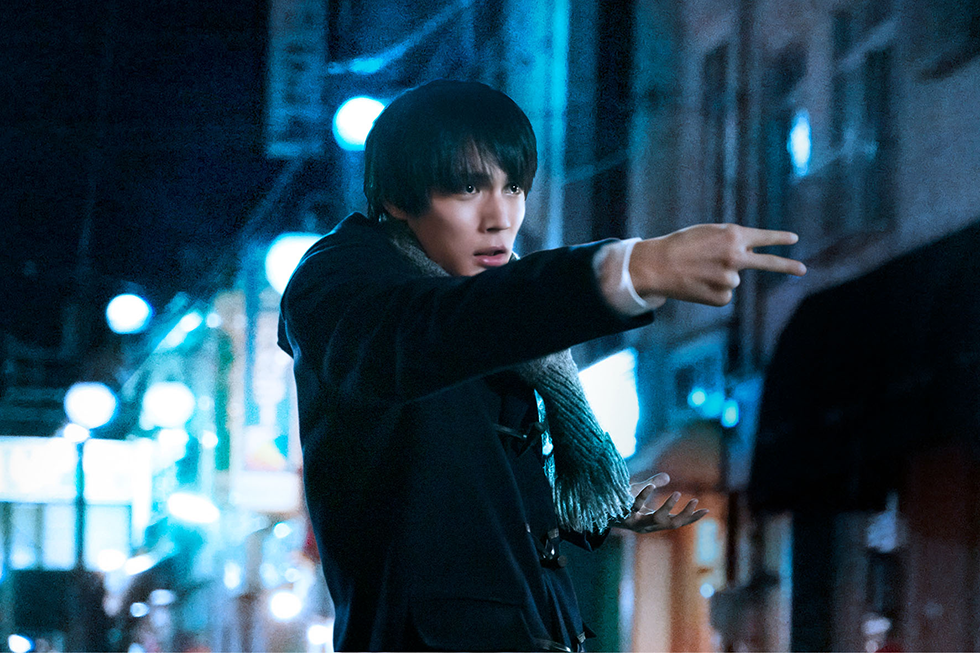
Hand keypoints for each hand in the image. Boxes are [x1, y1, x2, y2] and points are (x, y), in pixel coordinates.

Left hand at [611, 473, 708, 533]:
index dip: (691, 518)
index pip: (676, 523)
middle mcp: (645, 525)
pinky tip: (650, 485)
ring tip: (679, 494)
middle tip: (695, 502)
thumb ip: (652, 483)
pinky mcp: (623, 513)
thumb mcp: (637, 491)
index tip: (706, 511)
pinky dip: (643, 496)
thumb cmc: (617, 500)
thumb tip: (667, 477)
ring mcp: (634, 521)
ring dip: (668, 507)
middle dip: (684, 515)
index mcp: (651, 523)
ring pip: (655, 518)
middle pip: (670, 524)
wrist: (594, 507)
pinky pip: (634, 505)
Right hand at [630, 224, 806, 305]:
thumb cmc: (679, 245)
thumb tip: (745, 260)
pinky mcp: (722, 297)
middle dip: (786, 266)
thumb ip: (730, 242)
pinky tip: (696, 284)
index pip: (762, 237)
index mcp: (733, 236)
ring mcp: (730, 279)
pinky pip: (723, 294)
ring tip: (697, 271)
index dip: (778, 238)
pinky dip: (711, 290)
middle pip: (767, 263)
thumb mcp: (707, 233)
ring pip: (732, 279)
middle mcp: (736, 257)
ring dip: (718, 276)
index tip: (794, 239)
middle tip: (803, 270)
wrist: (657, 265)